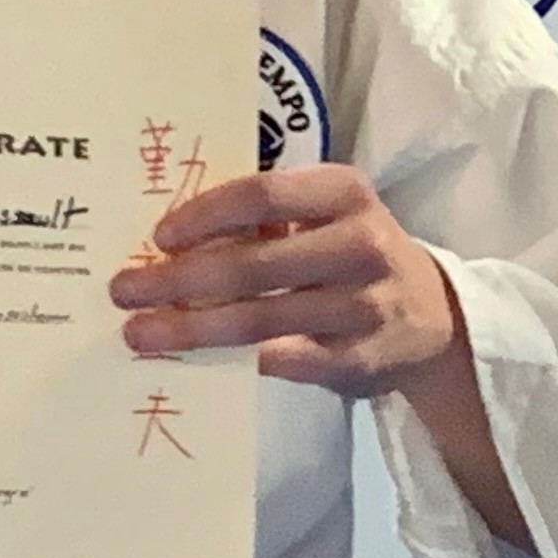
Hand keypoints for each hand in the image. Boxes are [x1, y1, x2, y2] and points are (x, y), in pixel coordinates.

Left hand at [107, 163, 463, 395]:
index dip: (204, 214)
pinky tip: (193, 363)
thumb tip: (169, 239)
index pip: (263, 195)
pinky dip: (233, 363)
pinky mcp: (359, 359)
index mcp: (345, 194)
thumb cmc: (354, 256)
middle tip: (123, 291)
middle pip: (252, 263)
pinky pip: (283, 362)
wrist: (434, 318)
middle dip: (177, 279)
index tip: (158, 236)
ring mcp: (363, 306)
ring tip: (140, 334)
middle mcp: (360, 246)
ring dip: (190, 328)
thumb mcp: (329, 217)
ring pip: (259, 320)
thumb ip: (269, 217)